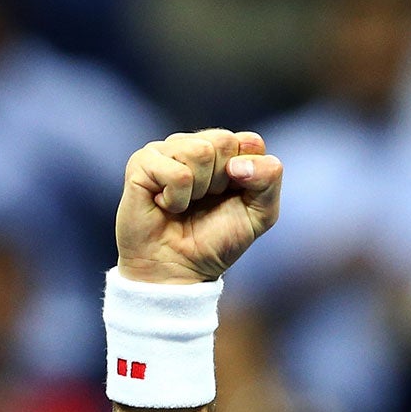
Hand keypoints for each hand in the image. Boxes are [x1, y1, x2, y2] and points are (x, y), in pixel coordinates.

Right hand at [116, 130, 281, 285]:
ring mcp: (165, 150)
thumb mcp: (261, 214)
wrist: (179, 270)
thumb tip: (238, 163)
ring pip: (200, 151)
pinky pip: (177, 172)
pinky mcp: (141, 163)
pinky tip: (166, 206)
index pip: (250, 141)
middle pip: (224, 141)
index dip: (249, 175)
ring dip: (199, 190)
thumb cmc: (216, 241)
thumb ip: (269, 179)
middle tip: (205, 202)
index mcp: (224, 151)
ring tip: (185, 204)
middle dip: (222, 181)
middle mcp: (193, 144)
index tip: (233, 196)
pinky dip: (177, 198)